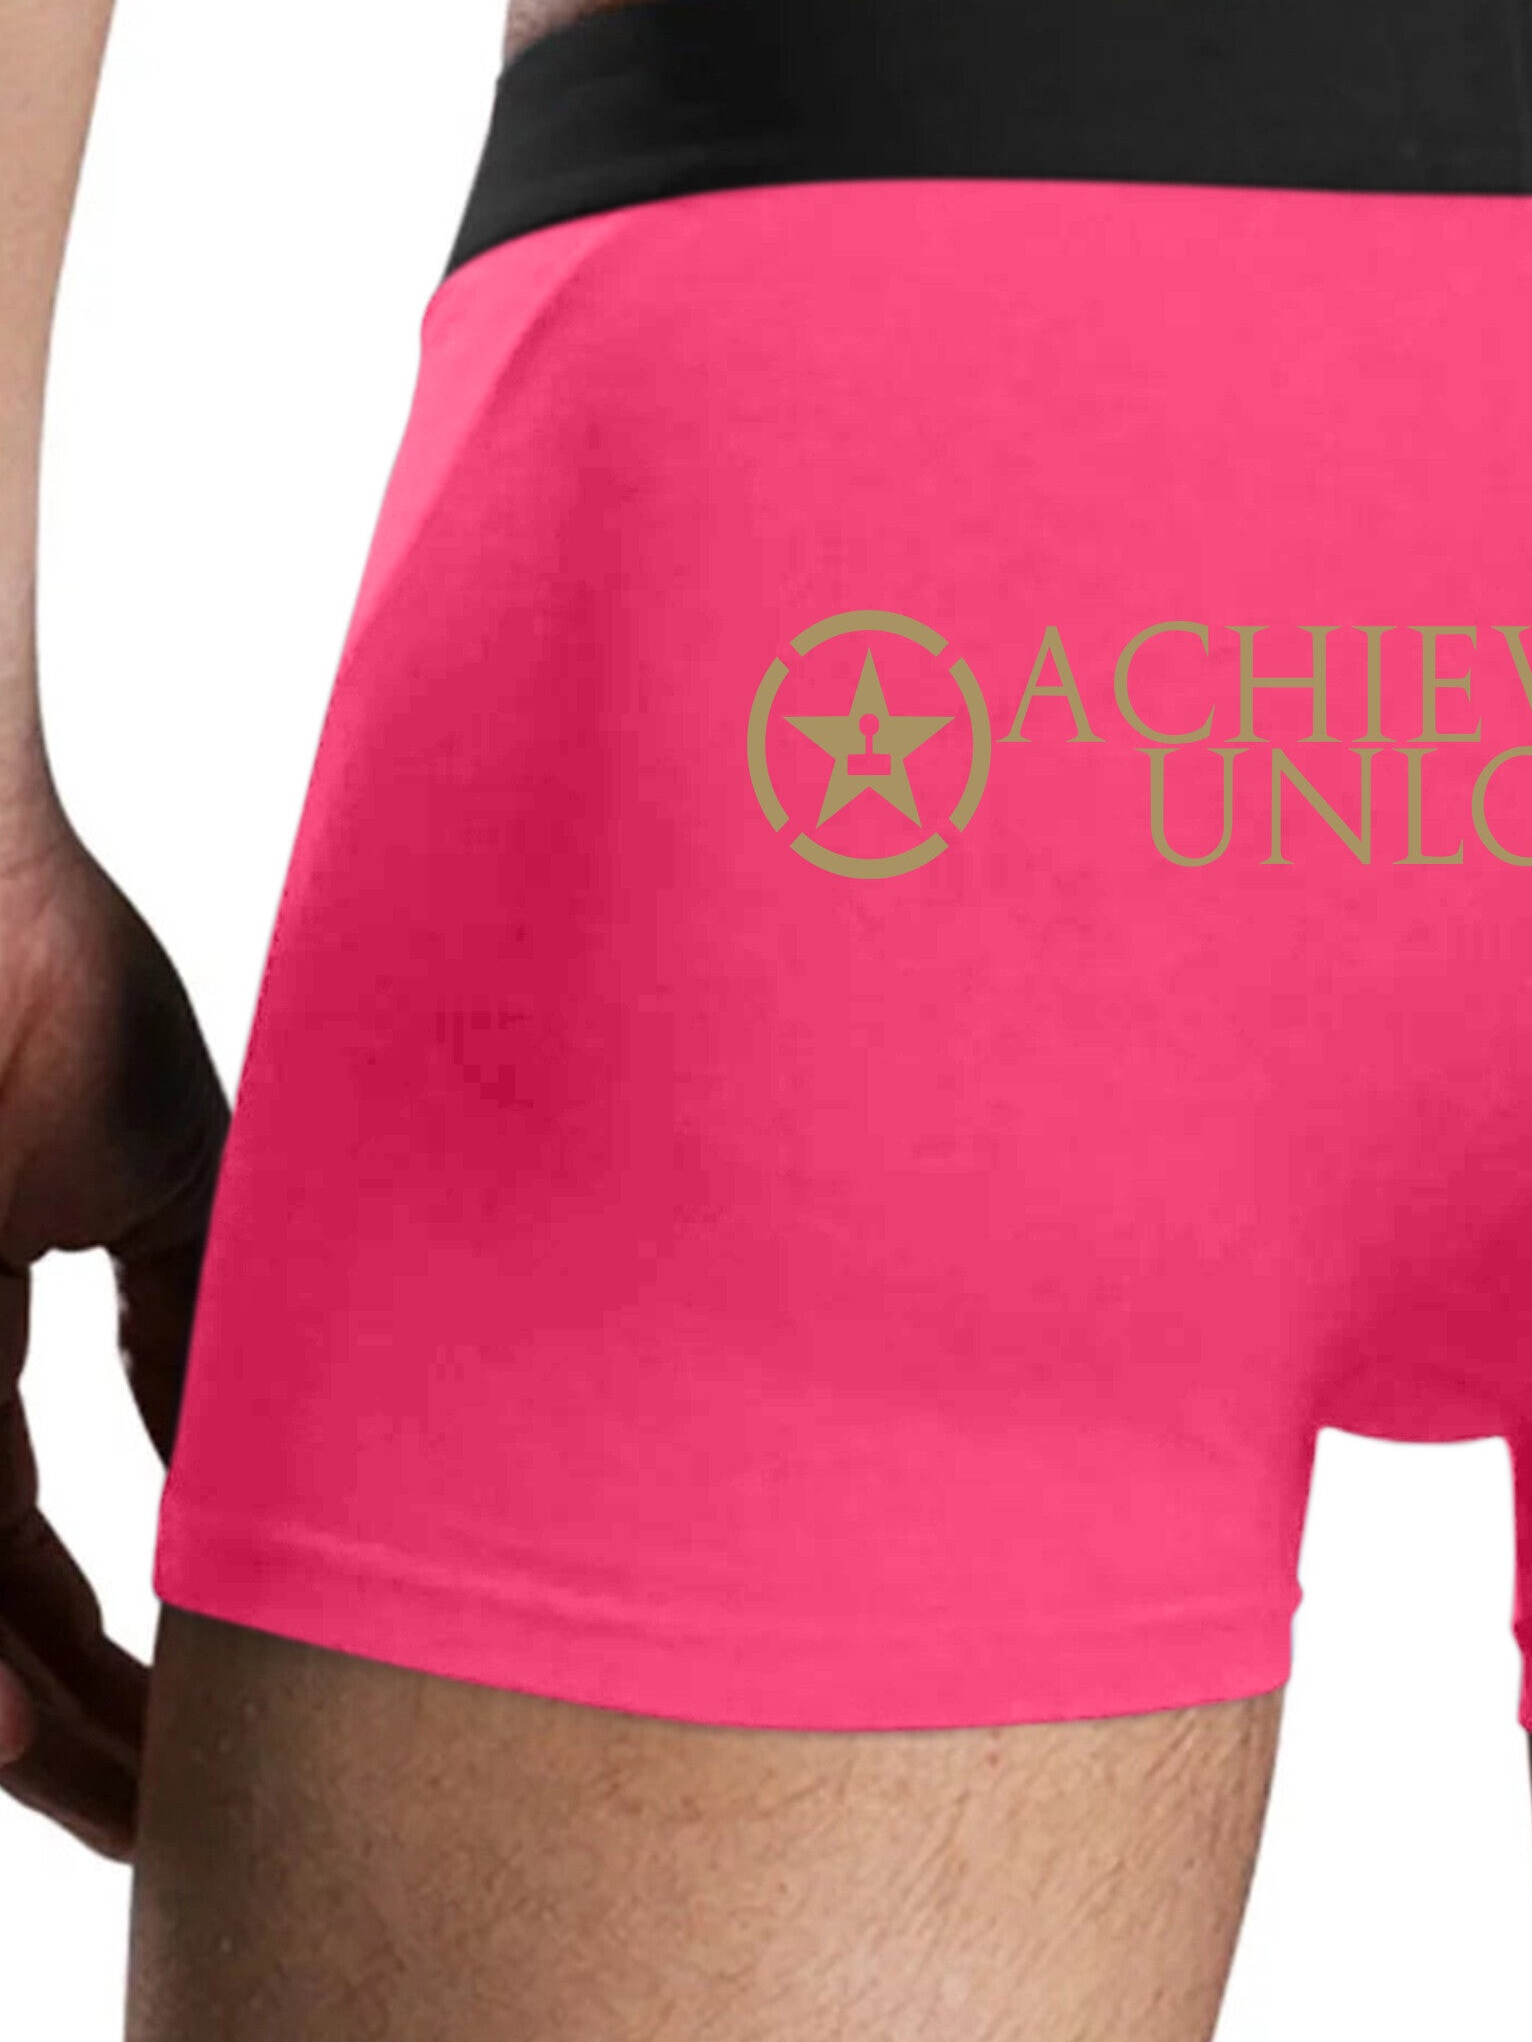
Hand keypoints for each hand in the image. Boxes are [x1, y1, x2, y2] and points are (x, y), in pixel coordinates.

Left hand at [0, 809, 223, 1859]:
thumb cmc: (49, 969)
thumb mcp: (166, 1169)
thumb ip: (197, 1316)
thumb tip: (251, 1472)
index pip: (40, 1540)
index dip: (114, 1651)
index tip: (207, 1735)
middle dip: (77, 1723)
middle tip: (173, 1819)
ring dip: (29, 1716)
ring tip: (129, 1810)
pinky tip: (17, 1729)